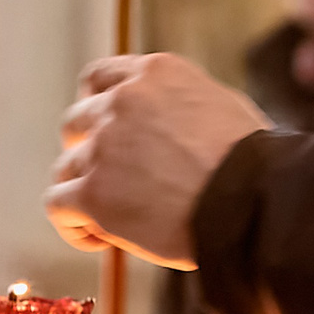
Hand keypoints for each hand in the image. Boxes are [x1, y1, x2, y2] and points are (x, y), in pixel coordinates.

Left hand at [46, 54, 270, 267]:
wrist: (254, 201)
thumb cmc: (255, 164)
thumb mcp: (222, 107)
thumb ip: (180, 106)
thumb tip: (167, 126)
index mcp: (155, 73)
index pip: (99, 77)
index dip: (96, 106)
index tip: (103, 130)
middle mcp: (122, 100)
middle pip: (76, 123)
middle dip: (89, 151)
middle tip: (114, 180)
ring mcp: (103, 146)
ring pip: (66, 167)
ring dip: (85, 191)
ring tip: (113, 220)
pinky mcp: (93, 192)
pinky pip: (58, 205)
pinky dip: (75, 226)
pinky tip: (101, 240)